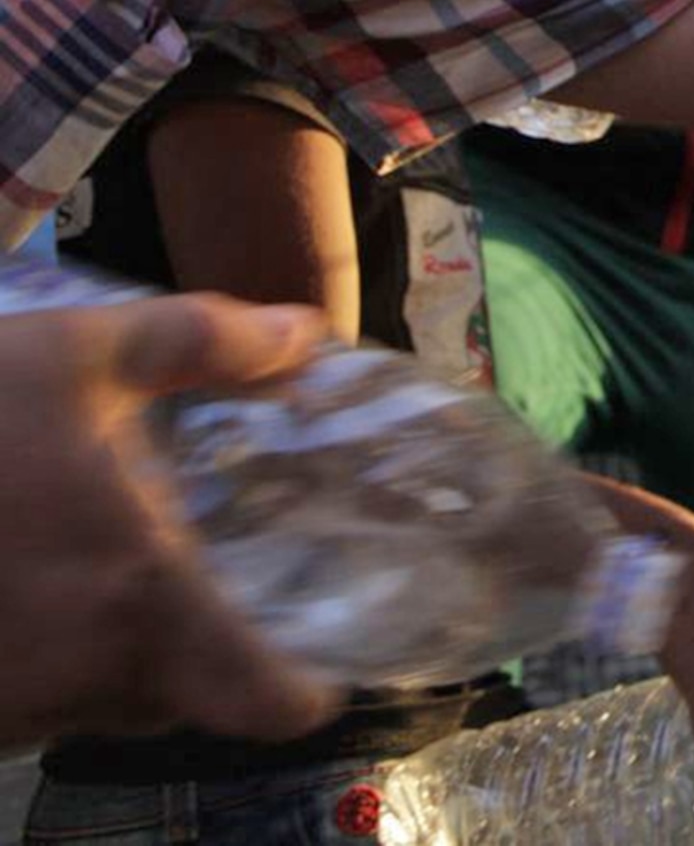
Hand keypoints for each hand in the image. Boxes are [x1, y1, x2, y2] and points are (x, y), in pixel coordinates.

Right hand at [0, 294, 340, 745]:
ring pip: (100, 705)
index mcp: (142, 598)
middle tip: (212, 598)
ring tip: (101, 580)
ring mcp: (8, 704)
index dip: (300, 695)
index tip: (316, 666)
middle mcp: (82, 674)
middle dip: (203, 659)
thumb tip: (306, 333)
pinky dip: (44, 663)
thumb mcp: (75, 351)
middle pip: (184, 702)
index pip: (261, 702)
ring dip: (114, 658)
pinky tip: (26, 594)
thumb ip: (205, 343)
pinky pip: (27, 705)